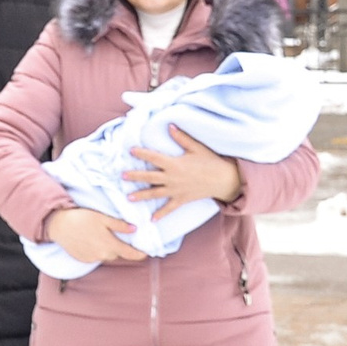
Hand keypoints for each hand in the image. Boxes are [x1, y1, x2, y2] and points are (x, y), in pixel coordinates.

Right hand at [47, 207, 146, 263]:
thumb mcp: (102, 218)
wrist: (59, 225)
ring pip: (106, 255)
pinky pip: (96, 256)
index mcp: (109, 244)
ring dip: (107, 248)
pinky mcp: (84, 259)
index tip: (146, 253)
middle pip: (117, 254)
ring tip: (99, 235)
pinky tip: (90, 240)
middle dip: (119, 246)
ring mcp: (92, 258)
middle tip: (115, 235)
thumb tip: (135, 229)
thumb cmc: (81, 218)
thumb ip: (119, 225)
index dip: (140, 254)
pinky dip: (96, 250)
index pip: (130, 254)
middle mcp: (102, 254)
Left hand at [123, 125, 244, 211]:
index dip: (142, 154)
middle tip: (122, 176)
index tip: (131, 150)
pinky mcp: (182, 199)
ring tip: (129, 197)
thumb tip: (170, 126)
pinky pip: (169, 208)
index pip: (154, 158)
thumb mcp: (196, 147)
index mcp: (174, 164)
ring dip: (142, 196)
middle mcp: (172, 178)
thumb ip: (181, 138)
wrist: (224, 179)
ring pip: (155, 194)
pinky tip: (152, 219)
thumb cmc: (210, 161)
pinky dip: (161, 214)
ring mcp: (176, 190)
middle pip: (150, 177)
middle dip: (135, 177)